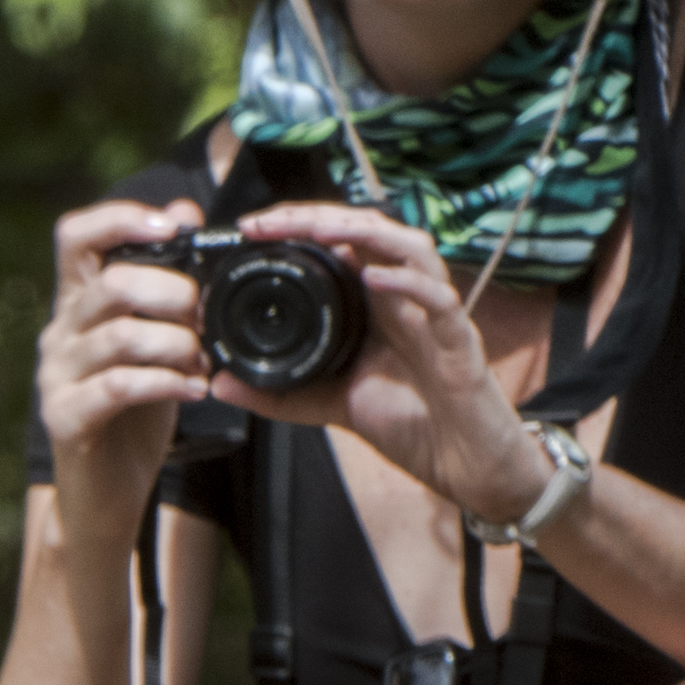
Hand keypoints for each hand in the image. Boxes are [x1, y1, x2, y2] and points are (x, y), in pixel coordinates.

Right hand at [29, 195, 211, 543]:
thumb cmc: (134, 413)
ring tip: (206, 361)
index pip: (76, 235)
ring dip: (176, 343)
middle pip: (110, 284)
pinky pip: (117, 387)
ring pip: (118, 335)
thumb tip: (185, 208)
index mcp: (77, 304)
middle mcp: (58, 333)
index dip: (120, 217)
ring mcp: (57, 376)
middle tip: (207, 316)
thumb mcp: (154, 340)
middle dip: (172, 292)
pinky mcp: (65, 418)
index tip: (173, 227)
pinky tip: (195, 389)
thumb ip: (164, 282)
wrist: (104, 496)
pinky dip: (165, 382)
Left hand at [219, 202, 570, 528]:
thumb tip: (220, 382)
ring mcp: (434, 315)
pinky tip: (373, 277)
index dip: (300, 226)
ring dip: (364, 232)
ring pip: (411, 248)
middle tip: (269, 221)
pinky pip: (440, 300)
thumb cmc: (410, 425)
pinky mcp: (460, 343)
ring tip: (319, 230)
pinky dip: (408, 283)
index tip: (251, 228)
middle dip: (319, 217)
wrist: (463, 467)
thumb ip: (278, 393)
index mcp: (375, 304)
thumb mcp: (329, 404)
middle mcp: (405, 299)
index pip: (341, 243)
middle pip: (370, 231)